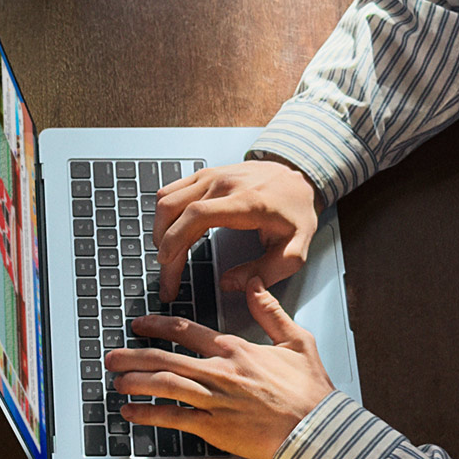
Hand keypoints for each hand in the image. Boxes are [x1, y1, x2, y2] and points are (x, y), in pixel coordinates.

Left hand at [105, 289, 335, 458]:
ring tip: (116, 381)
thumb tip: (255, 284)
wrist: (317, 430)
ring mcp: (214, 400)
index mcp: (236, 350)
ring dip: (135, 381)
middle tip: (111, 357)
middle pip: (165, 358)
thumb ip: (271, 311)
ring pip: (164, 384)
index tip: (139, 324)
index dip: (158, 326)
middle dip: (133, 356)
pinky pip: (173, 418)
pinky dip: (148, 415)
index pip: (186, 332)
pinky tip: (131, 413)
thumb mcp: (297, 341)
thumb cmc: (310, 392)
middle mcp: (220, 372)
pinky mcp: (214, 427)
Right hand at [152, 160, 318, 300]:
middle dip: (163, 246)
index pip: (197, 215)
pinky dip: (165, 214)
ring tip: (168, 256)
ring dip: (160, 229)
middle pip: (174, 209)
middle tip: (168, 276)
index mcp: (245, 202)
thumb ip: (267, 272)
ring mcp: (212, 176)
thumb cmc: (296, 212)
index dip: (175, 238)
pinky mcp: (205, 175)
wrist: (298, 176)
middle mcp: (224, 184)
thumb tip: (230, 283)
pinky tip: (172, 233)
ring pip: (166, 198)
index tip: (167, 262)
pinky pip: (171, 190)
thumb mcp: (295, 250)